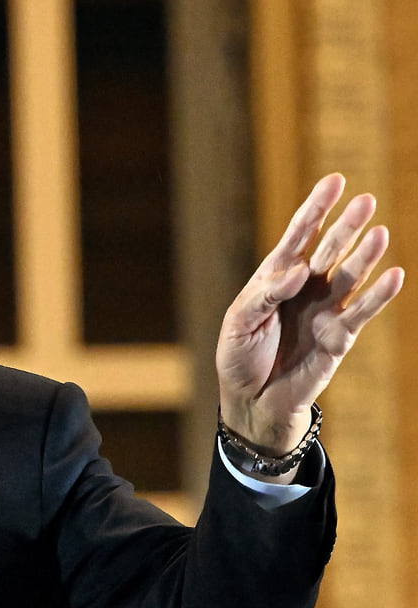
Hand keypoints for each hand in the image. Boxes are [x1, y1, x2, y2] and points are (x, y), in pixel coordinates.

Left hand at [217, 173, 403, 463]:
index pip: (298, 236)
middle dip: (346, 225)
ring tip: (380, 232)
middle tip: (366, 200)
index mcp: (276, 278)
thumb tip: (300, 271)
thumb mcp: (239, 322)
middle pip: (329, 249)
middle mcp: (305, 289)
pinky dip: (379, 295)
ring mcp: (325, 310)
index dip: (316, 208)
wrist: (251, 400)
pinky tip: (396, 275)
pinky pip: (362, 312)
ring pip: (350, 276)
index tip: (335, 180)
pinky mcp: (339, 337)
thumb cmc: (239, 357)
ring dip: (365, 255)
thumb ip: (266, 294)